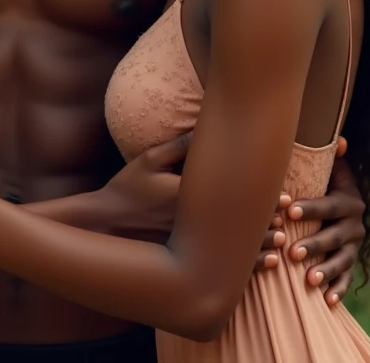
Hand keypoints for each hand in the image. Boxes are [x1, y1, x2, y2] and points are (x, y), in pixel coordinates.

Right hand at [96, 133, 287, 271]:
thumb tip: (206, 128)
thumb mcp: (150, 160)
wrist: (105, 225)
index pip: (232, 196)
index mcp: (187, 195)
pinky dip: (243, 266)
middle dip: (265, 220)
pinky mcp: (183, 258)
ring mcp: (188, 244)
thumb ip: (179, 146)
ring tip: (282, 241)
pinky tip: (260, 265)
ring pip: (232, 250)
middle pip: (237, 224)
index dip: (260, 196)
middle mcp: (192, 223)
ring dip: (258, 246)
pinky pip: (219, 265)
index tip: (281, 194)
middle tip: (289, 212)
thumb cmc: (127, 189)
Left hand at [286, 137, 363, 305]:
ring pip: (341, 261)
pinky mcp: (351, 264)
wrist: (349, 210)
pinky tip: (327, 301)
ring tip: (308, 279)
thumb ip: (331, 159)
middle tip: (292, 251)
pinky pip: (347, 279)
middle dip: (313, 244)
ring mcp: (354, 247)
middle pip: (334, 237)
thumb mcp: (335, 172)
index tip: (289, 209)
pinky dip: (338, 290)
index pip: (328, 205)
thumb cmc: (330, 187)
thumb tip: (338, 138)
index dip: (310, 207)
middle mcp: (355, 226)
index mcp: (349, 202)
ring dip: (325, 271)